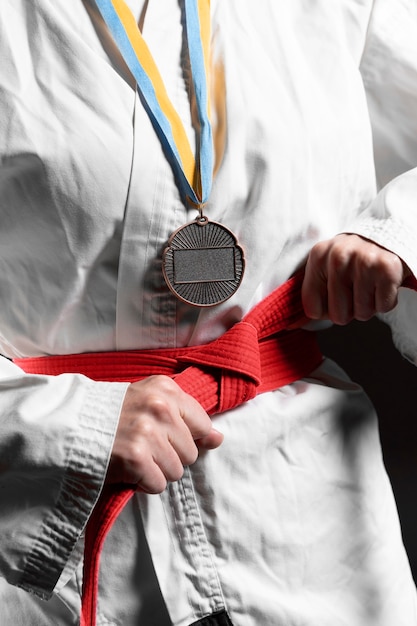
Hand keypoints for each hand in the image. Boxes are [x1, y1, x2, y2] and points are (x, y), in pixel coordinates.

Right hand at [106, 375, 222, 492]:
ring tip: (134, 456)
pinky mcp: (136, 458)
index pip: (202, 424)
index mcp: (166, 389)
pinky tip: (127, 469)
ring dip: (156, 470)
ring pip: (176, 471)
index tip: (164, 436)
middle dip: (169, 455)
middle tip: (142, 446)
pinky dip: (143, 483)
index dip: (184, 437)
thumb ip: (185, 416)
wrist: (68, 425)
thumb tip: (218, 438)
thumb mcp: (149, 401)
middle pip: (191, 452)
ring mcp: (148, 433)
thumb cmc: (111, 414)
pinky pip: (158, 485)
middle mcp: (160, 407)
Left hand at [302, 234, 409, 324]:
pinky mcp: (387, 269)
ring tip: (370, 283)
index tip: (335, 296)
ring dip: (369, 304)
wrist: (387, 234)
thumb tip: (295, 324)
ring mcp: (363, 262)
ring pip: (362, 313)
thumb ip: (312, 292)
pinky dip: (386, 300)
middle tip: (356, 289)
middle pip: (338, 316)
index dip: (327, 310)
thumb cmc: (353, 257)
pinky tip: (383, 283)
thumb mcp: (326, 265)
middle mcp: (338, 257)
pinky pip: (383, 307)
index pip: (313, 309)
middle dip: (350, 309)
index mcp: (318, 257)